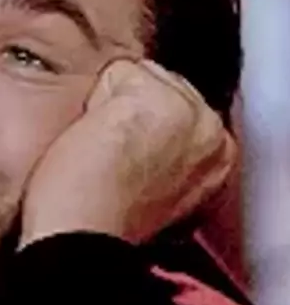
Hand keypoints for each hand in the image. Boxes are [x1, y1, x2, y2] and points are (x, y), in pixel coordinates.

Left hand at [18, 58, 236, 248]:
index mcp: (218, 158)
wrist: (87, 232)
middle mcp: (211, 132)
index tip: (128, 160)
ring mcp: (186, 108)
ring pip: (139, 77)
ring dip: (113, 106)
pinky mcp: (152, 93)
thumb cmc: (106, 220)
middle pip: (162, 85)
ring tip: (101, 150)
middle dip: (131, 112)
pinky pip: (116, 72)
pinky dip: (95, 99)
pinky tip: (93, 137)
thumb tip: (139, 135)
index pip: (178, 108)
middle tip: (111, 157)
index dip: (142, 127)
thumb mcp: (156, 189)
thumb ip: (163, 155)